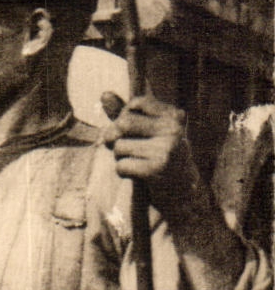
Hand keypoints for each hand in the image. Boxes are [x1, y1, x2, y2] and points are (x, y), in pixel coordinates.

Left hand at [101, 93, 244, 289]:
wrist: (185, 194)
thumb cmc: (161, 159)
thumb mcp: (149, 133)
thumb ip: (125, 114)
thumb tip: (103, 94)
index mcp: (175, 115)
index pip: (135, 103)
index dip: (125, 118)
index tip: (136, 132)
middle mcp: (174, 129)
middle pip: (123, 123)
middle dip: (116, 138)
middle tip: (126, 149)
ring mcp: (167, 148)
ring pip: (119, 146)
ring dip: (120, 157)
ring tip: (138, 163)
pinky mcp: (156, 168)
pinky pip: (121, 165)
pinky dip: (123, 172)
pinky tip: (138, 175)